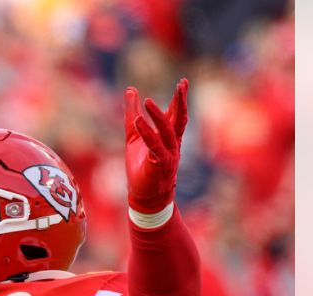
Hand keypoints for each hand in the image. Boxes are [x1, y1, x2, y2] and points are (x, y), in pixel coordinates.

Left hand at [124, 78, 188, 212]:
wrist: (144, 196)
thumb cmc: (141, 166)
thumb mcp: (133, 135)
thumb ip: (131, 113)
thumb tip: (130, 89)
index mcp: (170, 138)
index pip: (177, 115)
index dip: (179, 99)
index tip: (182, 82)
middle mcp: (173, 144)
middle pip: (180, 120)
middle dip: (180, 102)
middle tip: (181, 85)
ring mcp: (168, 154)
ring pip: (167, 132)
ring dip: (159, 116)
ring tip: (148, 101)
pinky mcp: (159, 164)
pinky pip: (154, 146)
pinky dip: (147, 134)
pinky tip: (139, 121)